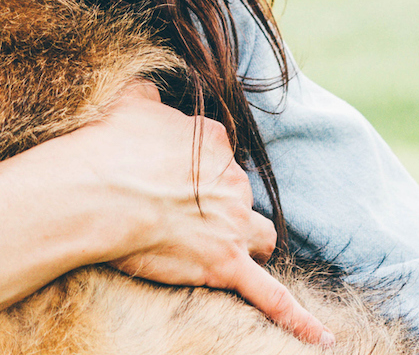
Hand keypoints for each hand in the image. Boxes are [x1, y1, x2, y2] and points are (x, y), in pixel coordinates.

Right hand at [37, 82, 334, 345]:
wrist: (97, 191)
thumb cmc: (107, 147)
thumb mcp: (129, 102)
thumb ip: (148, 93)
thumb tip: (151, 87)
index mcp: (212, 140)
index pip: (219, 151)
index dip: (196, 165)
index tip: (173, 171)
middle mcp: (232, 180)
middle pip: (239, 194)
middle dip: (218, 203)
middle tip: (178, 210)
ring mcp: (233, 225)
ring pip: (260, 234)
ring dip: (249, 240)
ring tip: (229, 249)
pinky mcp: (225, 264)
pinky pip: (269, 296)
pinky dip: (297, 318)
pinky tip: (320, 338)